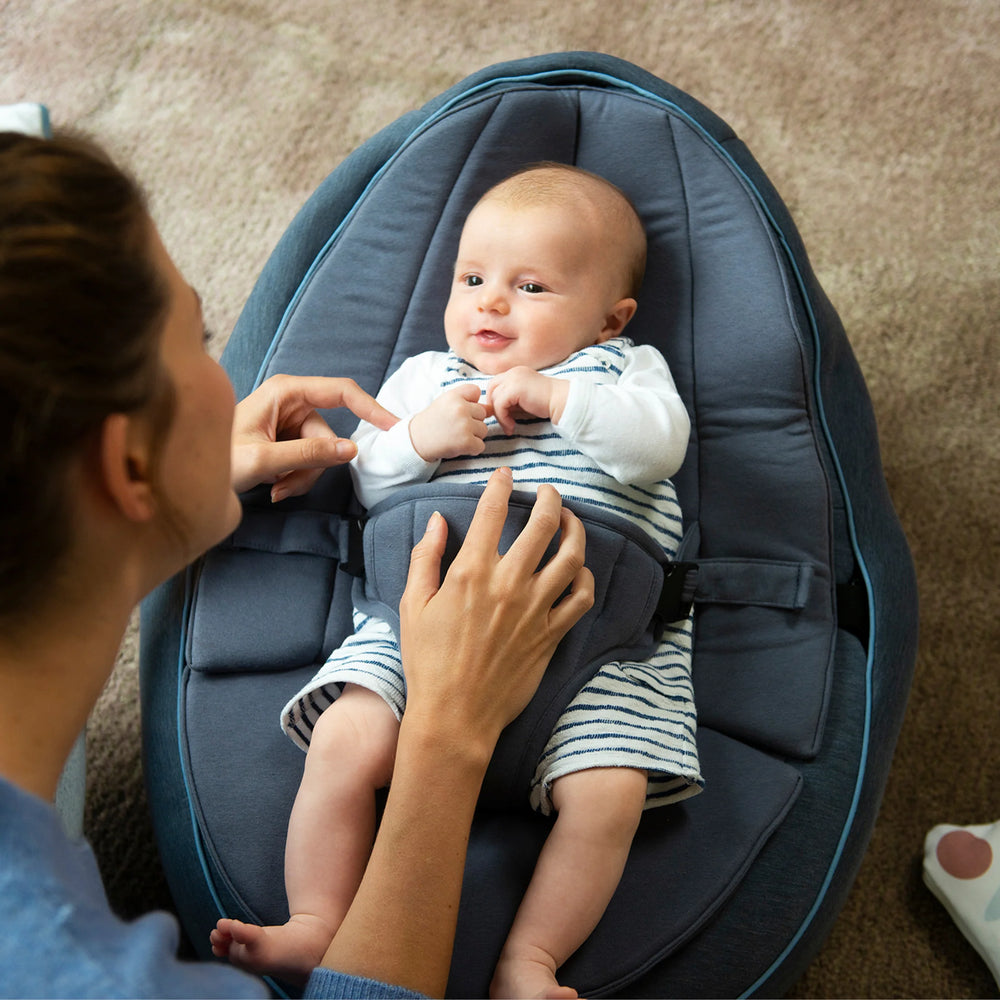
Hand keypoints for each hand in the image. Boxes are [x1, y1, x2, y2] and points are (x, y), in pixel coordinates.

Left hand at [231, 374, 396, 500]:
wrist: (191, 476)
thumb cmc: (216, 460)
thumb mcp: (263, 460)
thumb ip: (308, 454)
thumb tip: (352, 450)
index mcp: (285, 391)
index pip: (340, 392)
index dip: (370, 407)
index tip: (392, 426)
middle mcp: (290, 401)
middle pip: (329, 434)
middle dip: (314, 465)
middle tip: (287, 486)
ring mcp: (289, 420)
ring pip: (322, 452)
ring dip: (303, 477)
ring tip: (276, 488)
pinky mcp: (288, 438)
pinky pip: (310, 460)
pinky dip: (296, 478)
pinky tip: (274, 486)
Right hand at [398, 468, 593, 757]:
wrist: (455, 715)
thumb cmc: (427, 662)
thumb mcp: (412, 605)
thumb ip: (425, 558)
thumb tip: (439, 521)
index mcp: (471, 572)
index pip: (493, 512)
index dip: (501, 485)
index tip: (506, 474)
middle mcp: (508, 584)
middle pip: (543, 525)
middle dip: (550, 498)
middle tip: (549, 491)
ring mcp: (535, 609)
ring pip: (571, 556)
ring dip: (575, 530)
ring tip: (571, 520)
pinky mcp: (552, 634)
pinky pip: (581, 597)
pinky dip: (585, 577)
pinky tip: (578, 569)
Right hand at [408, 383, 488, 461]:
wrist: (416, 441)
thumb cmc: (433, 421)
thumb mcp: (446, 404)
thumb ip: (468, 402)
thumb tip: (492, 409)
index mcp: (454, 396)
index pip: (476, 391)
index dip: (470, 402)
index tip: (457, 410)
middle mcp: (460, 408)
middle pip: (483, 413)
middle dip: (473, 421)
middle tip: (455, 426)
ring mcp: (464, 425)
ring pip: (484, 430)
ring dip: (473, 436)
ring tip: (456, 436)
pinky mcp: (466, 442)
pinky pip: (481, 445)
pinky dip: (472, 449)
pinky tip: (458, 445)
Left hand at [485, 367, 569, 433]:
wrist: (563, 402)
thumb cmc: (546, 404)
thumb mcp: (523, 400)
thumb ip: (510, 401)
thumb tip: (493, 410)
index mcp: (516, 372)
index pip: (495, 384)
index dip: (495, 400)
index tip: (504, 416)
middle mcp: (513, 372)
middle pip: (491, 388)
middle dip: (494, 407)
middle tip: (503, 421)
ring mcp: (514, 378)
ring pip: (494, 398)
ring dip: (499, 416)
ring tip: (510, 427)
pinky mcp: (515, 389)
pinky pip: (499, 405)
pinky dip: (503, 418)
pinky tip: (512, 427)